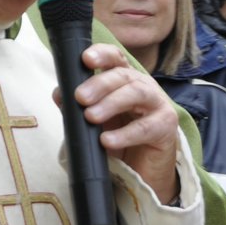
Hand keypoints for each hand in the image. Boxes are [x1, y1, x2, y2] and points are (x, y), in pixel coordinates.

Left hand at [54, 44, 180, 203]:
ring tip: (91, 116)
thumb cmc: (118, 137)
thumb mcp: (94, 120)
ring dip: (112, 102)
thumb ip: (78, 106)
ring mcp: (157, 104)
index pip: (115, 58)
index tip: (86, 59)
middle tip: (80, 97)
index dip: (102, 54)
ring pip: (136, 93)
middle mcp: (143, 86)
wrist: (141, 170)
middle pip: (123, 75)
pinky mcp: (166, 127)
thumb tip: (59, 93)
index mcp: (125, 79)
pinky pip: (145, 127)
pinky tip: (107, 140)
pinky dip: (124, 134)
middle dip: (100, 83)